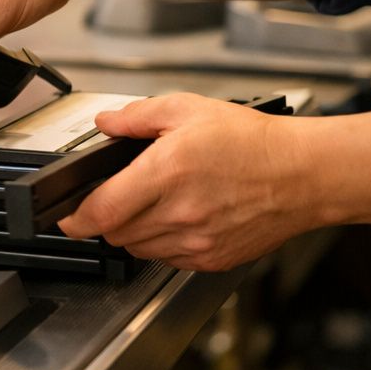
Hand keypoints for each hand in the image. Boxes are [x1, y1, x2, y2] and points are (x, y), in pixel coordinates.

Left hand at [58, 94, 313, 271]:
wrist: (305, 175)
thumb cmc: (254, 143)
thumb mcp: (188, 110)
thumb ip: (137, 117)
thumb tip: (106, 123)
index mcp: (167, 174)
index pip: (101, 211)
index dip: (74, 217)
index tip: (65, 215)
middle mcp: (180, 214)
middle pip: (114, 234)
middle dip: (106, 218)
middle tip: (118, 197)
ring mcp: (197, 242)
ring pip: (138, 249)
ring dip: (133, 232)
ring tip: (153, 204)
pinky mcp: (212, 259)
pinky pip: (167, 259)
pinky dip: (161, 243)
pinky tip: (178, 219)